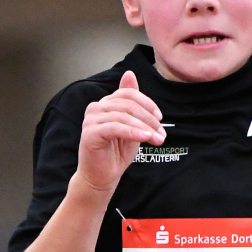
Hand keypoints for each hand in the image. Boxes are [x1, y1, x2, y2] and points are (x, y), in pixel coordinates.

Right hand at [75, 71, 164, 194]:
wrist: (102, 177)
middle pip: (127, 104)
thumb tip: (130, 74)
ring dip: (144, 127)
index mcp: (105, 104)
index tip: (160, 118)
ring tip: (157, 138)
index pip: (128, 93)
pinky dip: (133, 132)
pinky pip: (116, 128)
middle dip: (148, 118)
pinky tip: (146, 138)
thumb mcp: (131, 126)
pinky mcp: (90, 133)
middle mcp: (95, 108)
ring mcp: (91, 120)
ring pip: (123, 115)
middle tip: (161, 132)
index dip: (147, 103)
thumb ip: (133, 105)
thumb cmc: (115, 153)